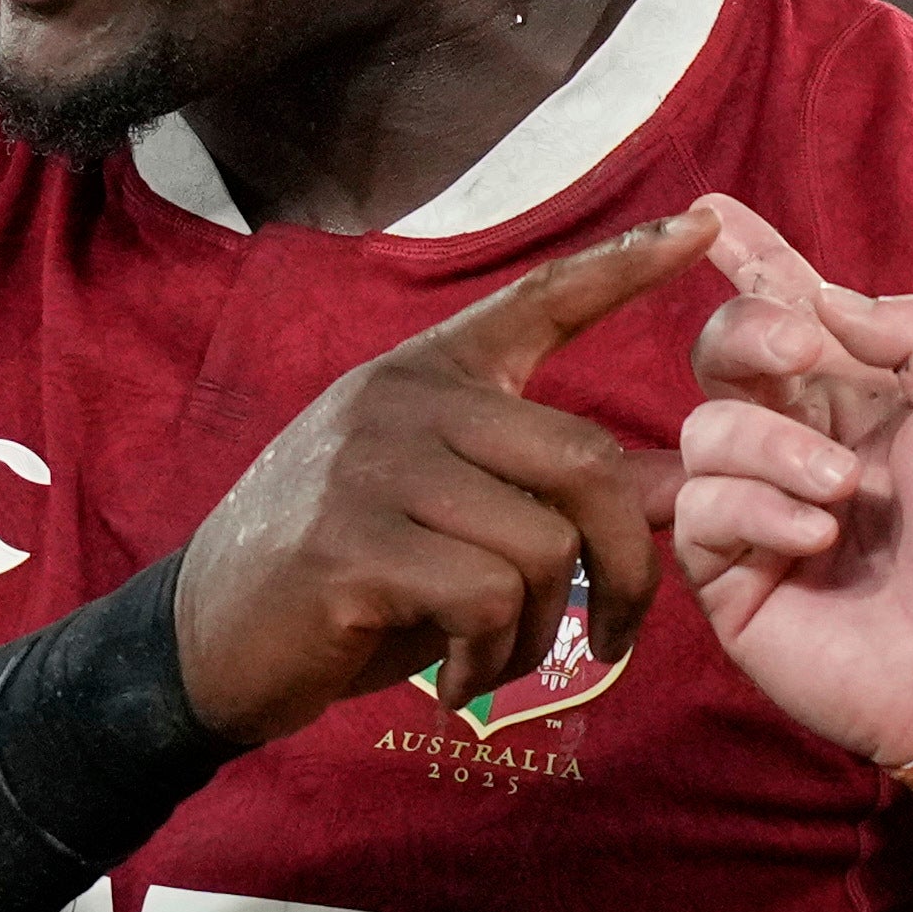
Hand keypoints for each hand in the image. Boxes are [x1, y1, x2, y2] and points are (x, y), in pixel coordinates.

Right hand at [168, 220, 715, 741]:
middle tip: (618, 635)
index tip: (707, 229)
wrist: (206, 639)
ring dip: (539, 634)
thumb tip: (675, 489)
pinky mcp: (349, 543)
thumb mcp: (442, 512)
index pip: (541, 299)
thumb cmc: (345, 578)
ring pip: (541, 548)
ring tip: (491, 662)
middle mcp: (402, 399)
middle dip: (624, 567)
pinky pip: (484, 598)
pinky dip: (489, 661)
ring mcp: (370, 465)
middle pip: (583, 462)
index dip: (627, 265)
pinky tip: (451, 682)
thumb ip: (536, 489)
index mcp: (428, 374)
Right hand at [662, 194, 912, 770]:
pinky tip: (815, 537)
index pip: (790, 310)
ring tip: (842, 494)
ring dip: (773, 445)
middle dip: (748, 332)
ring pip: (706, 428)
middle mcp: (798, 441)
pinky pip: (698, 508)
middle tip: (797, 352)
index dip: (749, 259)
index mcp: (861, 397)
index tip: (710, 212)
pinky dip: (755, 509)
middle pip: (723, 352)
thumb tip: (823, 295)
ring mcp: (757, 508)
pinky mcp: (727, 574)